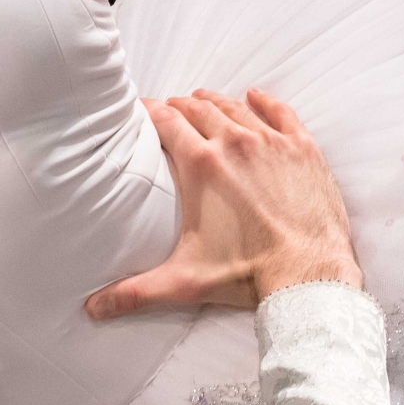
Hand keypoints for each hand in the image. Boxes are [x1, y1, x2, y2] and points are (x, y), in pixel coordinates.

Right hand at [86, 89, 362, 319]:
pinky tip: (255, 96)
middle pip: (198, 108)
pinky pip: (281, 113)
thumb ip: (135, 291)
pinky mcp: (303, 149)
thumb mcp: (185, 281)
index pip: (166, 121)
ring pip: (235, 107)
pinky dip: (266, 102)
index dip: (150, 112)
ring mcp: (272, 142)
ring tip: (202, 100)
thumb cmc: (249, 275)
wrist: (309, 275)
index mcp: (202, 165)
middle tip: (169, 110)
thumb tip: (94, 308)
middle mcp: (234, 143)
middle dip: (179, 106)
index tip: (141, 110)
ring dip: (215, 102)